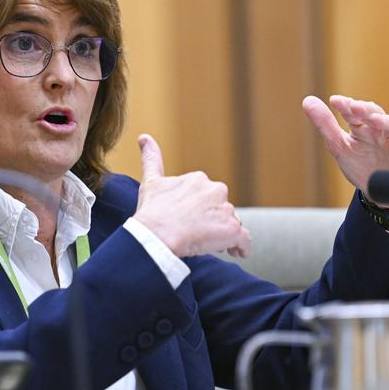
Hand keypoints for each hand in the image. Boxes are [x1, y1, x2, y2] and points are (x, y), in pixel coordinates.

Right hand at [133, 134, 250, 257]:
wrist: (156, 235)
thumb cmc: (152, 211)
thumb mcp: (151, 182)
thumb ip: (152, 158)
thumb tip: (144, 137)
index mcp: (199, 179)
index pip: (207, 196)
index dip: (198, 209)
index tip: (188, 219)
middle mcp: (216, 190)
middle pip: (221, 208)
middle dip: (212, 220)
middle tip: (194, 233)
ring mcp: (226, 210)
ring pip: (231, 223)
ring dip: (221, 234)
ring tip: (204, 243)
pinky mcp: (232, 230)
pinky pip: (245, 240)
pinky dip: (241, 247)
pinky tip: (234, 252)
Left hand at [302, 95, 388, 208]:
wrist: (376, 191)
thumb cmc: (360, 165)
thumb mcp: (339, 146)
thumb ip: (325, 124)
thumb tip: (307, 100)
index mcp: (361, 128)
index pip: (354, 113)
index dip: (346, 105)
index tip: (335, 100)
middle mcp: (378, 131)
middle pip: (375, 114)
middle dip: (365, 110)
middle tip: (354, 107)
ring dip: (384, 121)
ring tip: (373, 119)